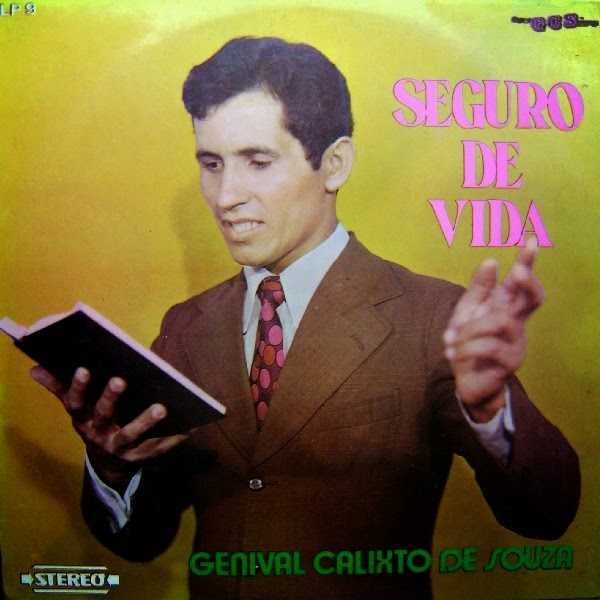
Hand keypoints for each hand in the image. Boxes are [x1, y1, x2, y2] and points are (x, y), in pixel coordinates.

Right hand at [30, 366, 187, 487]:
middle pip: (104, 416)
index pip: (76, 402)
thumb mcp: (76, 408)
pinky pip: (159, 448)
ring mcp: (121, 448)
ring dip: (146, 421)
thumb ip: (59, 388)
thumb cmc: (94, 422)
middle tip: (121, 380)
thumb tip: (35, 368)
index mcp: (83, 418)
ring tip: (162, 407)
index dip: (77, 387)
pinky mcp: (142, 457)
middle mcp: (99, 434)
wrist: (108, 464)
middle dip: (111, 399)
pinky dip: (175, 438)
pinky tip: (190, 425)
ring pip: (133, 435)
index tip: (83, 368)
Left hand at [443, 240, 543, 421]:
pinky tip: (453, 354)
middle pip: (534, 298)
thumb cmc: (467, 343)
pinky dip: (466, 348)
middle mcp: (516, 322)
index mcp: (505, 308)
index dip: (527, 262)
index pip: (521, 283)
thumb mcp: (466, 312)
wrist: (466, 381)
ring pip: (499, 322)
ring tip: (452, 341)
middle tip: (516, 272)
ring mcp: (516, 342)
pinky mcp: (510, 361)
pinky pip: (488, 346)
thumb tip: (491, 261)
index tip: (530, 240)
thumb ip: (478, 288)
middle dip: (527, 281)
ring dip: (470, 329)